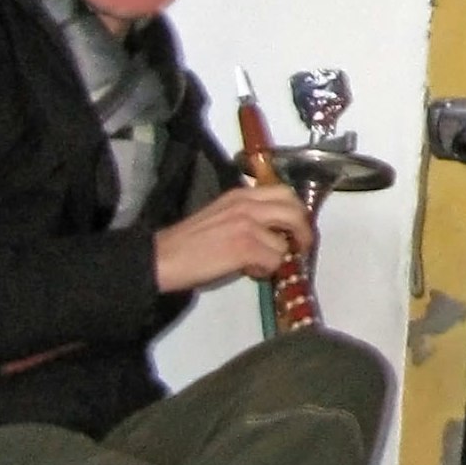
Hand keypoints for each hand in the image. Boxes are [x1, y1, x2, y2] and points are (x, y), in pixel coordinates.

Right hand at [151, 182, 311, 294]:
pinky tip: (248, 271)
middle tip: (299, 249)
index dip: (296, 213)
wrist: (162, 258)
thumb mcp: (222, 215)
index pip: (285, 193)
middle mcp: (248, 204)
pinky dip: (266, 270)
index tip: (295, 230)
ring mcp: (249, 224)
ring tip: (259, 264)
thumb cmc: (188, 242)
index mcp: (241, 194)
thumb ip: (249, 216)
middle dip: (303, 232)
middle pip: (295, 211)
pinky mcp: (246, 246)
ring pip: (286, 240)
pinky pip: (275, 260)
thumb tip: (275, 232)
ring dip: (278, 256)